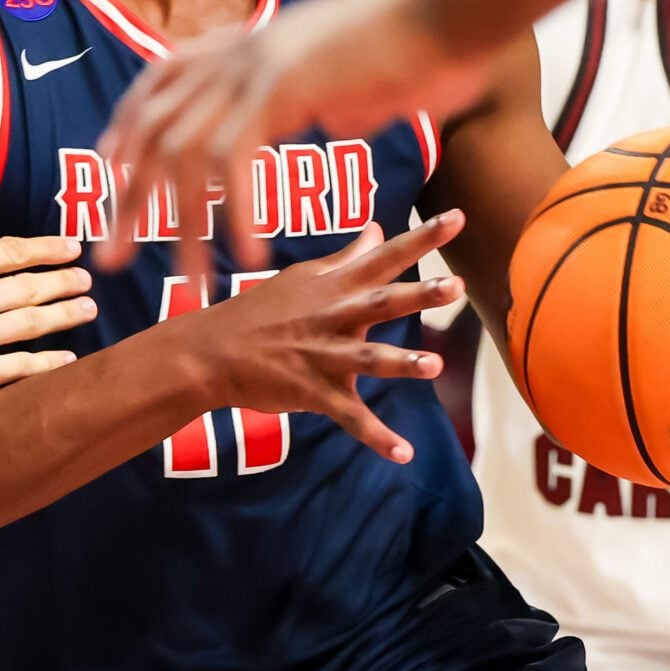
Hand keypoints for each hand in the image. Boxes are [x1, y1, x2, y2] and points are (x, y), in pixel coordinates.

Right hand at [0, 208, 93, 420]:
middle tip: (88, 280)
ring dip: (63, 316)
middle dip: (63, 282)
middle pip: (24, 287)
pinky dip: (46, 363)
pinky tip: (68, 359)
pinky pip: (14, 368)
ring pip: (26, 324)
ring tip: (88, 309)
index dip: (45, 248)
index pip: (8, 252)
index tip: (72, 247)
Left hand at [97, 0, 491, 278]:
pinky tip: (250, 256)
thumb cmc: (414, 47)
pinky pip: (236, 161)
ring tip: (190, 286)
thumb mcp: (347, 78)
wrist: (450, 9)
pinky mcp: (280, 87)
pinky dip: (237, 214)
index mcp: (240, 45)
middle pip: (153, 133)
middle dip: (127, 202)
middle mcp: (233, 53)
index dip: (125, 133)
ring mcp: (252, 67)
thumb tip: (336, 121)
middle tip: (109, 259)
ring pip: (187, 158)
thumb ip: (326, 102)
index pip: (154, 88)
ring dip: (183, 230)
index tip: (108, 177)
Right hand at [181, 211, 468, 464]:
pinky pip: (349, 416)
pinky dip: (376, 436)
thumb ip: (346, 259)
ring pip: (367, 358)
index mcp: (335, 287)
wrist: (211, 352)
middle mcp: (333, 317)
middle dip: (417, 294)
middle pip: (381, 302)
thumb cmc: (259, 312)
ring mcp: (323, 355)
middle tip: (454, 285)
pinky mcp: (313, 391)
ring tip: (434, 365)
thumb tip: (377, 229)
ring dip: (400, 361)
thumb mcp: (303, 278)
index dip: (422, 238)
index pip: (384, 256)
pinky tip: (405, 454)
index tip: (458, 217)